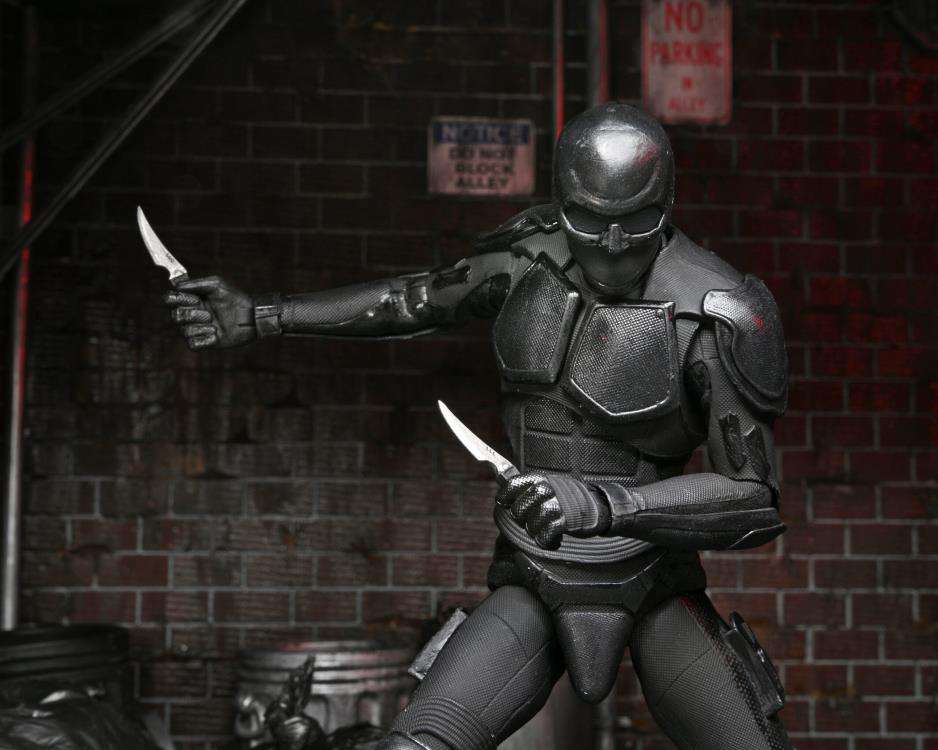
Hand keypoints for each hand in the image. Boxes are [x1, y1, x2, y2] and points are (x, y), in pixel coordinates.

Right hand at [163, 276, 255, 349]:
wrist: (251, 317)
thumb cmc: (235, 298)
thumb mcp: (217, 285)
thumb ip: (196, 284)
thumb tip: (177, 285)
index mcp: (190, 299)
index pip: (169, 299)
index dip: (177, 300)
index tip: (195, 299)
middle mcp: (190, 314)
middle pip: (175, 316)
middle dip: (193, 314)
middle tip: (210, 314)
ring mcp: (196, 329)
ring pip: (184, 331)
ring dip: (201, 327)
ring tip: (215, 324)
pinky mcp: (204, 343)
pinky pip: (193, 344)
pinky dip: (204, 339)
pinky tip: (216, 335)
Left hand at [495, 472, 610, 549]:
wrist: (596, 506)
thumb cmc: (566, 498)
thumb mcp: (547, 485)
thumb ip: (526, 487)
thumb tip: (500, 480)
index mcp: (539, 478)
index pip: (512, 484)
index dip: (504, 497)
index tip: (504, 503)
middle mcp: (547, 488)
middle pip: (519, 507)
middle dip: (521, 519)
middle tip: (529, 521)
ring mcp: (557, 503)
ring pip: (532, 522)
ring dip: (534, 531)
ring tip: (542, 530)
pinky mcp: (566, 520)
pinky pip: (546, 533)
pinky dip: (546, 540)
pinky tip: (551, 539)